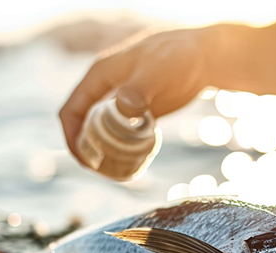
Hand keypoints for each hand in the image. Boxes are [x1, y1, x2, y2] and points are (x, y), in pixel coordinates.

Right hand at [59, 29, 207, 160]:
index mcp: (100, 75)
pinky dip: (123, 148)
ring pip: (102, 129)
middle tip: (101, 171)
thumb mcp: (156, 72)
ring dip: (104, 150)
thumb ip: (138, 89)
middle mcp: (107, 87)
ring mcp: (123, 99)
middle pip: (84, 123)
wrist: (204, 57)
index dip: (71, 135)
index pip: (72, 109)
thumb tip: (123, 107)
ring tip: (116, 171)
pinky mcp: (140, 110)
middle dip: (87, 148)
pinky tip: (134, 162)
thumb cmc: (178, 57)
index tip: (83, 159)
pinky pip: (123, 132)